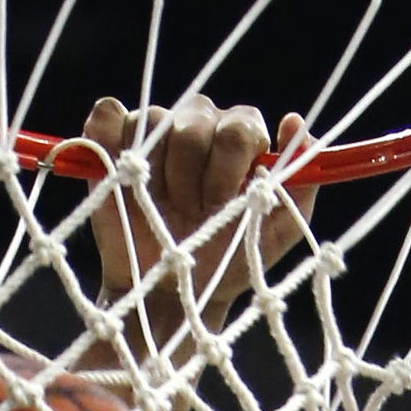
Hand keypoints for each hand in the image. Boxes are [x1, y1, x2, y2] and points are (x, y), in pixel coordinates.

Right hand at [81, 96, 317, 338]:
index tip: (223, 204)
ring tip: (162, 209)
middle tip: (193, 212)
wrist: (171, 297)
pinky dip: (112, 138)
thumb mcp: (275, 234)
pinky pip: (111, 113)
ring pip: (156, 119)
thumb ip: (299, 186)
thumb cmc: (226, 264)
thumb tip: (296, 125)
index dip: (229, 165)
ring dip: (159, 172)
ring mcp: (154, 133)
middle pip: (196, 118)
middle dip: (194, 173)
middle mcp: (199, 126)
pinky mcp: (111, 144)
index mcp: (240, 139)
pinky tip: (126, 176)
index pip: (240, 124)